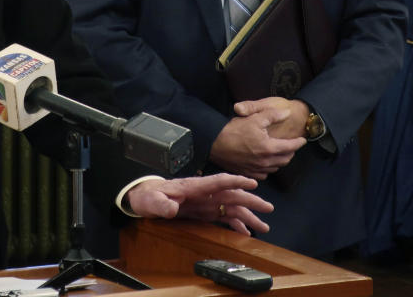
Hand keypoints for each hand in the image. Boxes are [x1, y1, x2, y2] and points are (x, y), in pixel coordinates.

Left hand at [126, 173, 273, 234]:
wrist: (145, 198)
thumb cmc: (148, 196)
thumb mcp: (151, 201)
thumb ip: (161, 204)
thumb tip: (171, 208)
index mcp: (192, 187)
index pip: (217, 181)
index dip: (235, 181)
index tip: (252, 183)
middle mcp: (203, 193)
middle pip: (230, 195)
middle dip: (250, 201)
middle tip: (268, 208)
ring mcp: (205, 202)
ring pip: (231, 207)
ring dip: (248, 215)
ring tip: (264, 225)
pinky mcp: (203, 211)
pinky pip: (223, 217)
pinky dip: (236, 224)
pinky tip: (246, 231)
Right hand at [209, 102, 306, 178]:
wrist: (214, 143)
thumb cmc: (233, 130)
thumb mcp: (254, 118)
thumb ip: (273, 115)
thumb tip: (287, 113)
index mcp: (268, 148)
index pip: (290, 147)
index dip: (298, 143)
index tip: (303, 139)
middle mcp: (264, 162)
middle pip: (285, 160)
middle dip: (291, 152)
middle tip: (292, 146)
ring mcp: (256, 169)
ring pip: (275, 168)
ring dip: (281, 161)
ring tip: (281, 153)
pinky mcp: (247, 173)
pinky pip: (264, 174)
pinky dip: (268, 168)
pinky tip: (266, 163)